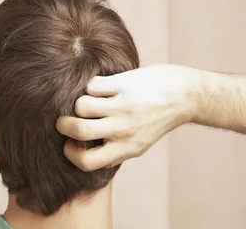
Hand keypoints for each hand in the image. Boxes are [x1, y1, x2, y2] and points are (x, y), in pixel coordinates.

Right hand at [56, 64, 196, 170]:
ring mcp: (124, 106)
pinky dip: (91, 84)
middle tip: (63, 119)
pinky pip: (93, 85)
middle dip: (63, 124)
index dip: (71, 153)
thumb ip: (116, 146)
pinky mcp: (125, 85)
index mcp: (127, 149)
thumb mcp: (139, 141)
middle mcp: (124, 130)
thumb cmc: (158, 117)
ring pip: (82, 105)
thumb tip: (85, 148)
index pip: (88, 162)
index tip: (70, 143)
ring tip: (86, 99)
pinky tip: (101, 85)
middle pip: (80, 131)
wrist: (185, 95)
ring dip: (78, 102)